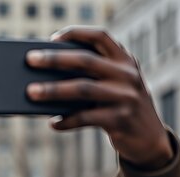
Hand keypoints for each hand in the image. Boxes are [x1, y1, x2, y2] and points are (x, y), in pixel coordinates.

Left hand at [26, 26, 172, 169]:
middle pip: (85, 60)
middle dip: (54, 59)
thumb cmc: (120, 107)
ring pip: (82, 89)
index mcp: (125, 60)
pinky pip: (85, 117)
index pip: (100, 36)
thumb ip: (92, 77)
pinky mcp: (120, 120)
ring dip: (53, 90)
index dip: (76, 33)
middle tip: (30, 60)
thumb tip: (45, 76)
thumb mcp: (114, 86)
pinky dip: (66, 121)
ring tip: (31, 92)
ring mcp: (126, 97)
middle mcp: (127, 74)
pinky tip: (53, 123)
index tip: (52, 38)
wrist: (149, 139)